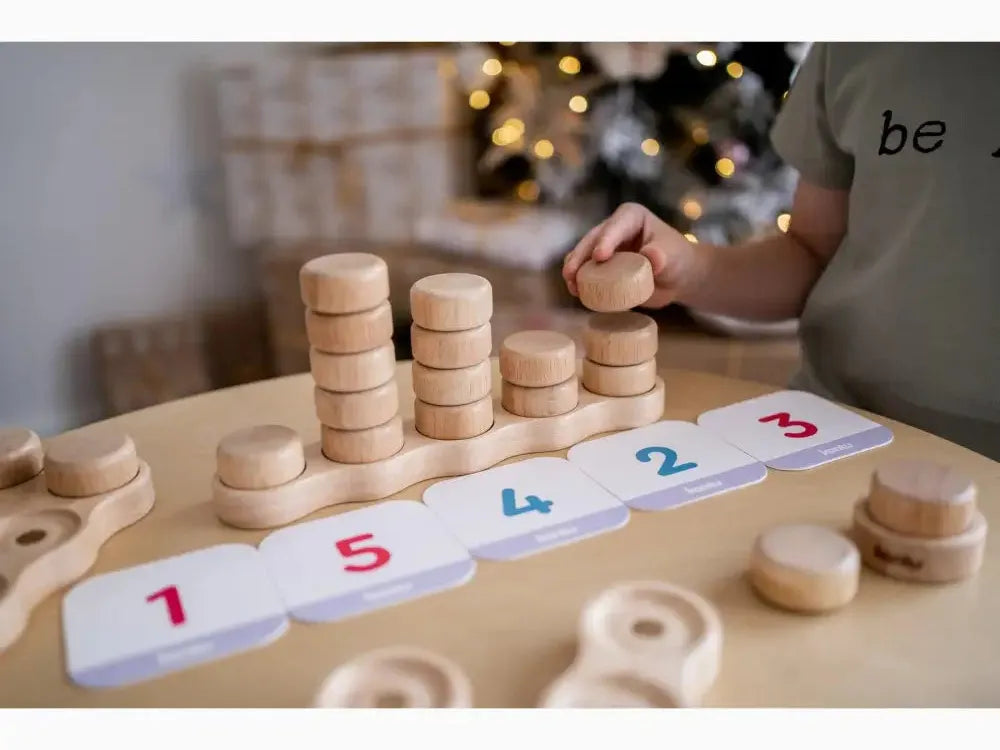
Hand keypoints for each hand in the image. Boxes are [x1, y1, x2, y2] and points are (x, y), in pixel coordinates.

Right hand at [562, 203, 706, 308]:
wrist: (676, 278)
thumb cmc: (677, 259)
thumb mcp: (672, 254)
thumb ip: (661, 254)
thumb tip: (652, 257)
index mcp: (631, 217)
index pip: (615, 225)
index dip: (606, 240)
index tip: (600, 256)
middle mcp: (613, 229)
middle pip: (592, 239)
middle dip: (581, 256)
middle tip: (572, 273)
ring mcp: (605, 247)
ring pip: (584, 255)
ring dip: (575, 269)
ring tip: (571, 284)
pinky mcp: (601, 266)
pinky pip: (586, 272)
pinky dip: (580, 281)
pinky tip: (576, 292)